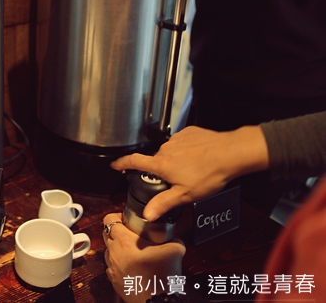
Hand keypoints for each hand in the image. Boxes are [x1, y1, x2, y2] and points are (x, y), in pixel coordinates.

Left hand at [102, 213, 184, 302]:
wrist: (156, 301)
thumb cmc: (161, 278)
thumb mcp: (175, 250)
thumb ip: (174, 239)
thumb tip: (174, 238)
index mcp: (124, 242)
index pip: (109, 220)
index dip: (117, 216)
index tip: (126, 219)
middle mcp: (113, 253)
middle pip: (106, 234)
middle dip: (116, 230)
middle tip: (130, 233)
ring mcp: (112, 267)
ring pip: (108, 250)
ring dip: (117, 247)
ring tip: (132, 250)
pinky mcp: (114, 279)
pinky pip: (112, 265)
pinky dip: (119, 262)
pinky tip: (133, 265)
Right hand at [110, 125, 269, 220]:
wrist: (230, 153)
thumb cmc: (209, 173)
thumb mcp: (185, 194)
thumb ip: (163, 203)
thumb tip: (147, 214)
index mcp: (161, 164)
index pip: (134, 162)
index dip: (122, 164)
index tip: (115, 165)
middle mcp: (166, 149)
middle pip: (156, 160)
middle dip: (162, 169)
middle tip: (176, 179)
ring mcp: (177, 139)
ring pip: (170, 152)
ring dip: (176, 160)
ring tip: (193, 169)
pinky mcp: (189, 133)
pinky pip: (182, 142)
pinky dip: (187, 150)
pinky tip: (198, 158)